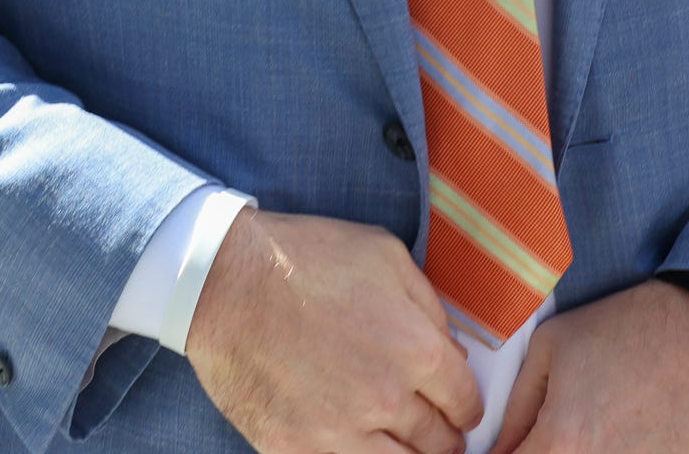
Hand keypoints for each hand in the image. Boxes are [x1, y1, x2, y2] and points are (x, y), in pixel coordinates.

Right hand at [184, 209, 480, 453]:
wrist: (222, 280)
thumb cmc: (304, 258)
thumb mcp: (384, 255)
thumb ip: (429, 306)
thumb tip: (452, 350)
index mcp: (417, 349)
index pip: (466, 402)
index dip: (466, 405)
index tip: (459, 407)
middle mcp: (387, 399)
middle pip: (438, 443)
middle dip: (442, 435)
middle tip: (435, 430)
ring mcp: (340, 432)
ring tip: (399, 442)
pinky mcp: (298, 450)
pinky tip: (355, 444)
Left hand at [492, 281, 688, 453]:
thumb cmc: (632, 329)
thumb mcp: (553, 346)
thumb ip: (516, 408)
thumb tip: (499, 450)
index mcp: (561, 445)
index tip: (529, 440)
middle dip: (553, 453)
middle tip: (573, 428)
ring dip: (597, 451)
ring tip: (615, 422)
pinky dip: (639, 452)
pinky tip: (647, 432)